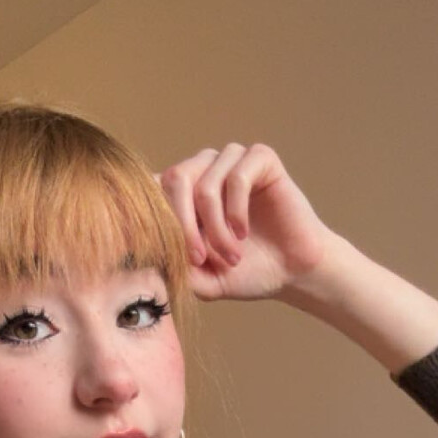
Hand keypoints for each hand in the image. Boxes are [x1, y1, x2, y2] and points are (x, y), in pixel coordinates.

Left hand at [153, 143, 331, 302]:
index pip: (152, 187)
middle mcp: (204, 168)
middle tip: (202, 259)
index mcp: (183, 191)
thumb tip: (144, 255)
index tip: (170, 255)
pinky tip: (243, 233)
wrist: (293, 271)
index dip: (155, 219)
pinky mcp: (260, 158)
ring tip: (232, 256)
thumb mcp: (201, 279)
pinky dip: (236, 211)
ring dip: (216, 229)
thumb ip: (173, 266)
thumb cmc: (247, 272)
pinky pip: (237, 177)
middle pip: (174, 181)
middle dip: (184, 227)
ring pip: (205, 185)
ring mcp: (231, 160)